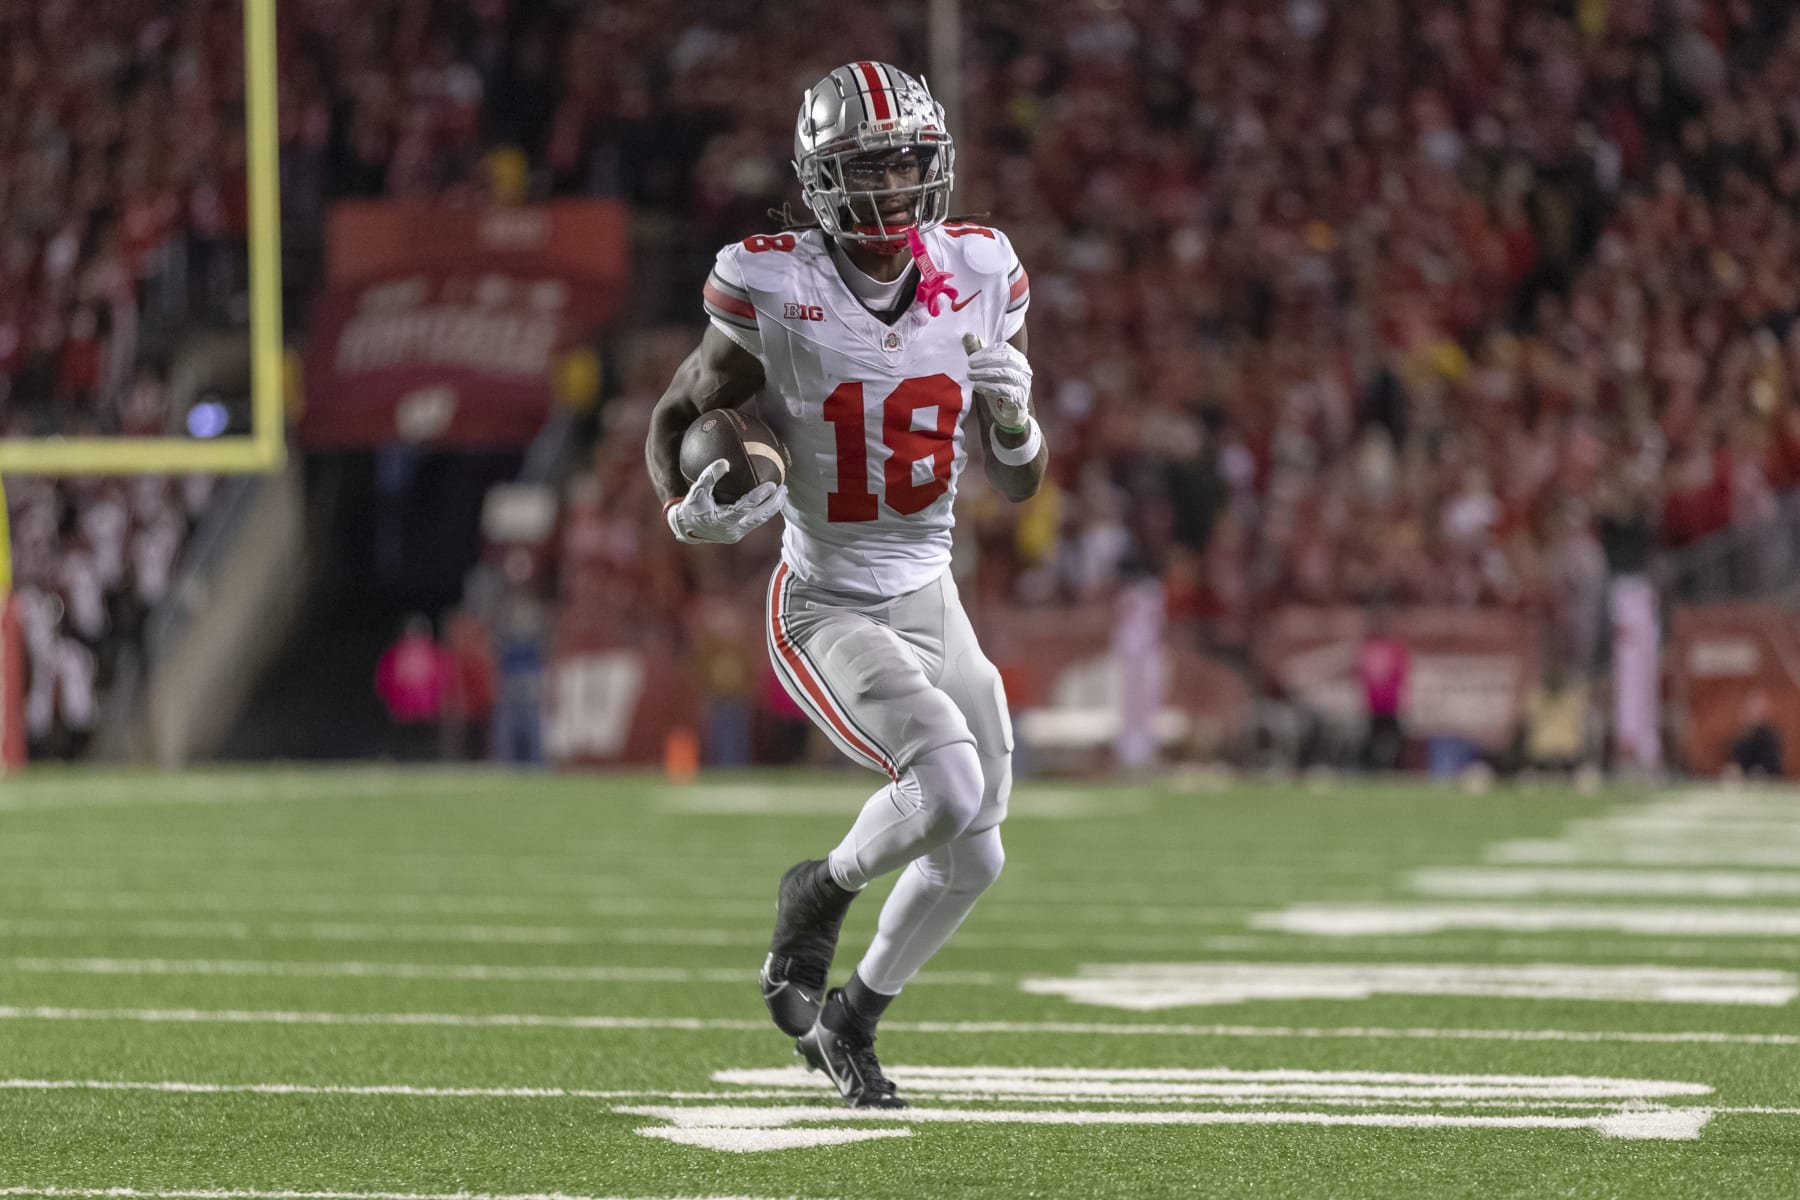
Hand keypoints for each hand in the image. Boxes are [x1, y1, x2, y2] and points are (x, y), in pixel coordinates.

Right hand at [666, 458, 785, 543]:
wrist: (686, 528)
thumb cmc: (691, 507)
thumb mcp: (696, 491)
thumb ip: (709, 476)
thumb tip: (725, 462)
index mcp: (723, 520)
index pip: (746, 507)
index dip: (760, 496)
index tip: (771, 484)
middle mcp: (732, 530)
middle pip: (760, 517)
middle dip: (774, 503)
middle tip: (783, 488)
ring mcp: (737, 533)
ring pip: (760, 521)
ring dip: (772, 507)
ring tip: (782, 493)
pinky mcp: (738, 533)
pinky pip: (755, 521)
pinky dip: (764, 510)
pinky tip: (771, 499)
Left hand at [962, 333, 1031, 432]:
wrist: (1009, 414)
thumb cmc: (998, 388)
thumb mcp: (986, 369)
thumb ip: (978, 352)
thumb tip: (968, 334)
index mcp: (1017, 358)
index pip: (1003, 348)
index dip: (986, 351)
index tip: (971, 358)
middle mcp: (1024, 369)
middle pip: (1006, 359)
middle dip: (985, 360)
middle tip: (969, 365)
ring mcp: (1023, 383)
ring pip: (1005, 373)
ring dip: (985, 373)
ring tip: (970, 375)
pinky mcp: (1019, 397)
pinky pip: (1005, 389)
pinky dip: (989, 386)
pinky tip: (977, 386)